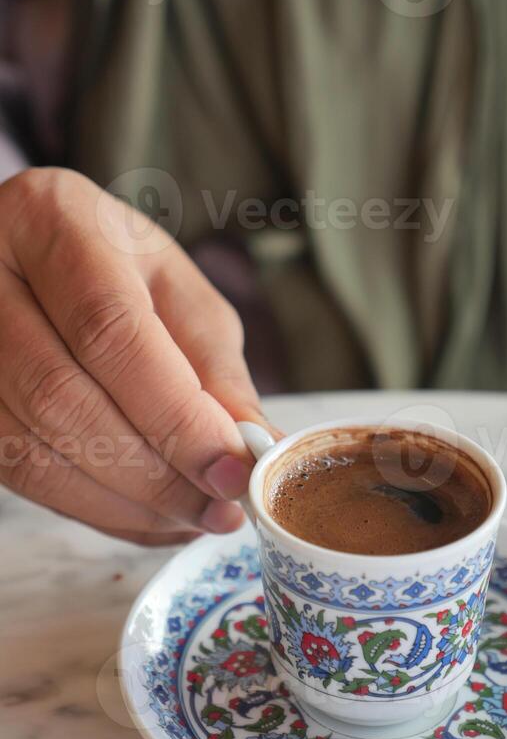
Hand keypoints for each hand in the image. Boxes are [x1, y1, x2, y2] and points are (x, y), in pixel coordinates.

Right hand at [0, 167, 267, 544]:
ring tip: (192, 517)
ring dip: (125, 505)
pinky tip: (149, 515)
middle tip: (220, 510)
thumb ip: (214, 366)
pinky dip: (95, 510)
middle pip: (62, 399)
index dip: (175, 415)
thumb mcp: (176, 292)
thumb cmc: (115, 268)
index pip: (110, 331)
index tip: (232, 469)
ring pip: (31, 452)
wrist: (34, 261)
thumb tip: (252, 448)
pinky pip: (21, 477)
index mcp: (52, 220)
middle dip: (154, 474)